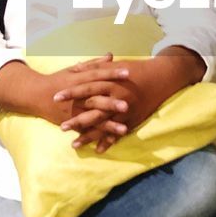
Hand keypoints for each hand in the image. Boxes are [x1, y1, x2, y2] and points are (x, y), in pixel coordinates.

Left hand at [52, 48, 204, 152]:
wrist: (160, 78)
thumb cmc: (136, 70)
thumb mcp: (115, 66)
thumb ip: (96, 67)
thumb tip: (77, 67)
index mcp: (110, 82)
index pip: (86, 88)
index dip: (71, 93)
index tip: (55, 98)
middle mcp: (116, 98)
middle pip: (92, 110)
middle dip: (76, 120)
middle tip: (61, 127)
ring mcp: (125, 111)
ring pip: (103, 126)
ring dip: (89, 136)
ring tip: (73, 145)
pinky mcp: (132, 120)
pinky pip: (118, 133)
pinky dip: (108, 142)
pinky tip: (98, 150)